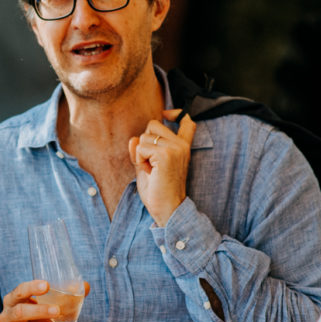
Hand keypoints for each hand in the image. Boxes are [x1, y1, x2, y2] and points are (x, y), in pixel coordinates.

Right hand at [0, 280, 83, 321]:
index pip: (18, 292)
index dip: (31, 288)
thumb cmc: (30, 319)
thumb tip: (85, 287)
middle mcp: (6, 318)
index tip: (47, 286)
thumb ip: (60, 297)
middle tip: (57, 311)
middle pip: (19, 313)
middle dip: (39, 311)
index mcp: (11, 302)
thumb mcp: (38, 306)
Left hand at [128, 109, 196, 226]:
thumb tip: (133, 139)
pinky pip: (141, 147)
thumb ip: (142, 151)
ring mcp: (175, 148)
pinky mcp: (165, 154)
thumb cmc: (158, 190)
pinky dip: (139, 160)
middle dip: (145, 141)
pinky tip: (149, 172)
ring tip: (151, 169)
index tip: (166, 114)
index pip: (187, 122)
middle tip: (151, 163)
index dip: (176, 113)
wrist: (167, 208)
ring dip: (141, 153)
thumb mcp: (148, 167)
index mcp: (183, 147)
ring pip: (144, 136)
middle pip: (153, 124)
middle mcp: (181, 145)